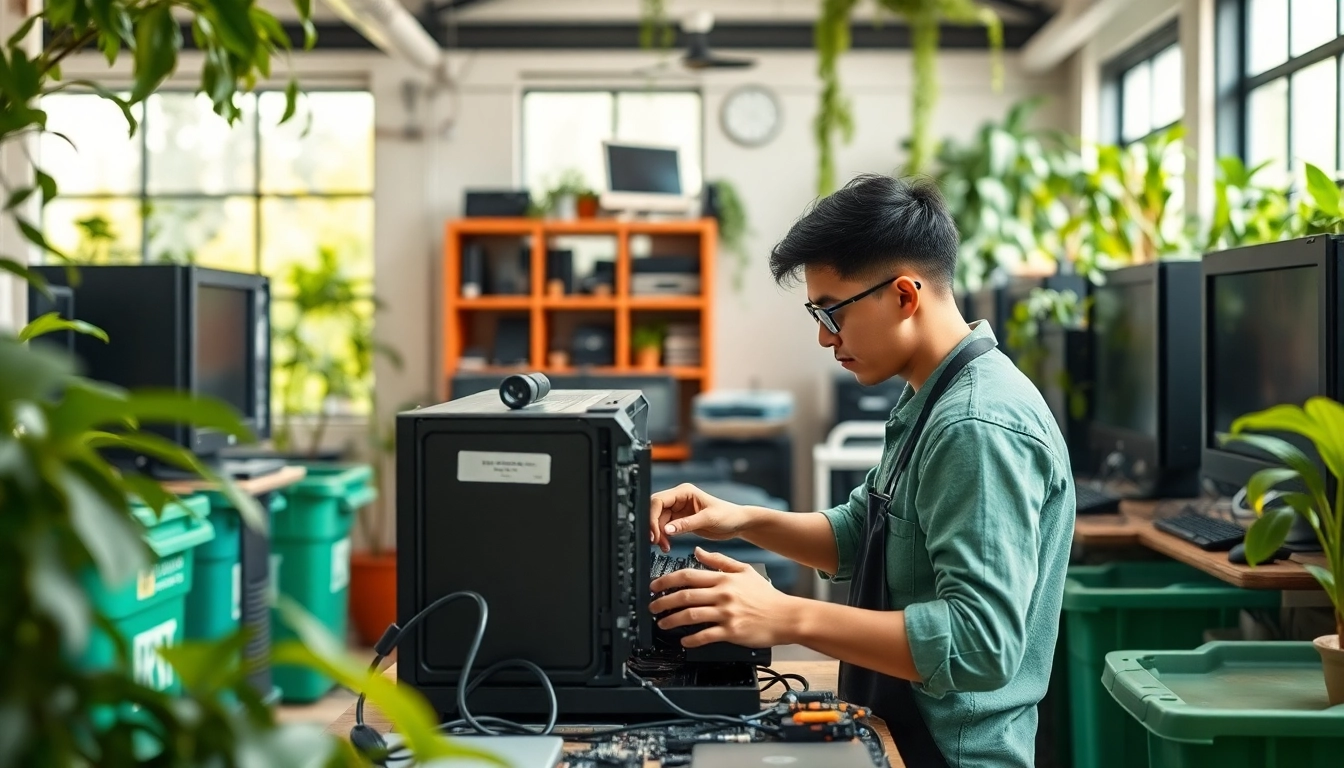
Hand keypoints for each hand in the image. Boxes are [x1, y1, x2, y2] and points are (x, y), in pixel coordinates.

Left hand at [648, 547, 797, 648]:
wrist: (786, 616)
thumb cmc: (766, 595)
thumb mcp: (744, 571)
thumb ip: (719, 561)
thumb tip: (698, 551)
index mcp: (724, 579)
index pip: (688, 575)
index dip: (667, 580)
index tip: (655, 586)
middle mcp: (723, 595)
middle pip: (685, 596)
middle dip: (663, 601)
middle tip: (652, 607)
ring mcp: (726, 613)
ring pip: (691, 615)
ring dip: (672, 620)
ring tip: (663, 624)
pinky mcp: (732, 631)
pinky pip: (706, 635)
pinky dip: (692, 640)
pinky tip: (684, 641)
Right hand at [649, 484, 750, 552]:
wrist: (738, 523)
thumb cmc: (728, 515)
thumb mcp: (708, 519)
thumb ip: (686, 524)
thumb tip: (667, 530)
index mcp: (684, 492)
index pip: (659, 501)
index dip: (652, 517)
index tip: (655, 533)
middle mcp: (678, 499)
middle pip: (655, 511)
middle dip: (654, 527)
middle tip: (657, 542)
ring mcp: (678, 510)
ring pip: (658, 521)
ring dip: (659, 535)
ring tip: (665, 547)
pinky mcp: (680, 520)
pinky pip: (665, 528)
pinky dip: (664, 538)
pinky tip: (667, 545)